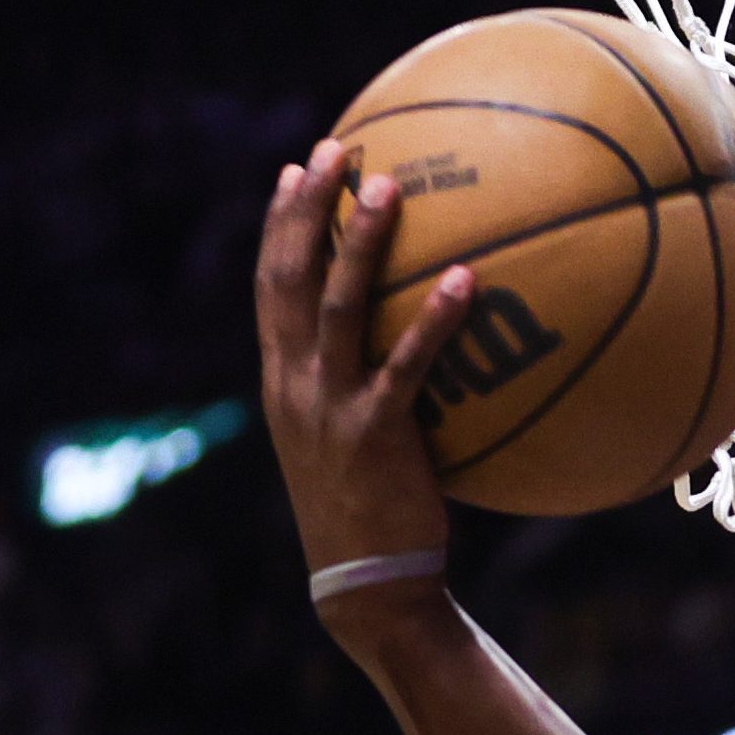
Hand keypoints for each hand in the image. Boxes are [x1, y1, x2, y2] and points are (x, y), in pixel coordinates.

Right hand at [253, 138, 480, 642]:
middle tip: (336, 148)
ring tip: (388, 186)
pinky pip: (404, 366)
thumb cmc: (370, 514)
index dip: (280, 225)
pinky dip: (432, 320)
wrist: (366, 587)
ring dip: (361, 243)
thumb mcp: (345, 444)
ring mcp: (330, 410)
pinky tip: (465, 279)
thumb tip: (404, 346)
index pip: (270, 288)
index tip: (294, 170)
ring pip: (338, 308)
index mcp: (282, 383)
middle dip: (308, 208)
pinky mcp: (375, 436)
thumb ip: (358, 390)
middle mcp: (294, 387)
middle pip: (290, 278)